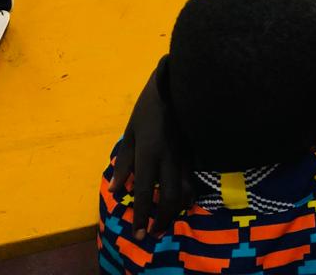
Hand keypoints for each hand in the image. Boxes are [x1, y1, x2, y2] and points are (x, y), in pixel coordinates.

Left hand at [109, 61, 192, 237]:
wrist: (182, 82)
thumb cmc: (151, 103)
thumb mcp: (131, 129)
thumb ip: (124, 161)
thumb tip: (118, 189)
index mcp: (150, 152)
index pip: (145, 192)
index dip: (142, 216)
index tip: (138, 233)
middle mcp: (170, 158)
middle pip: (169, 198)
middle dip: (161, 220)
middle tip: (153, 233)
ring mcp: (187, 155)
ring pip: (186, 192)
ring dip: (176, 211)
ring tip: (167, 221)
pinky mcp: (197, 151)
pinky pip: (194, 179)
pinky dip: (188, 195)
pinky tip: (183, 201)